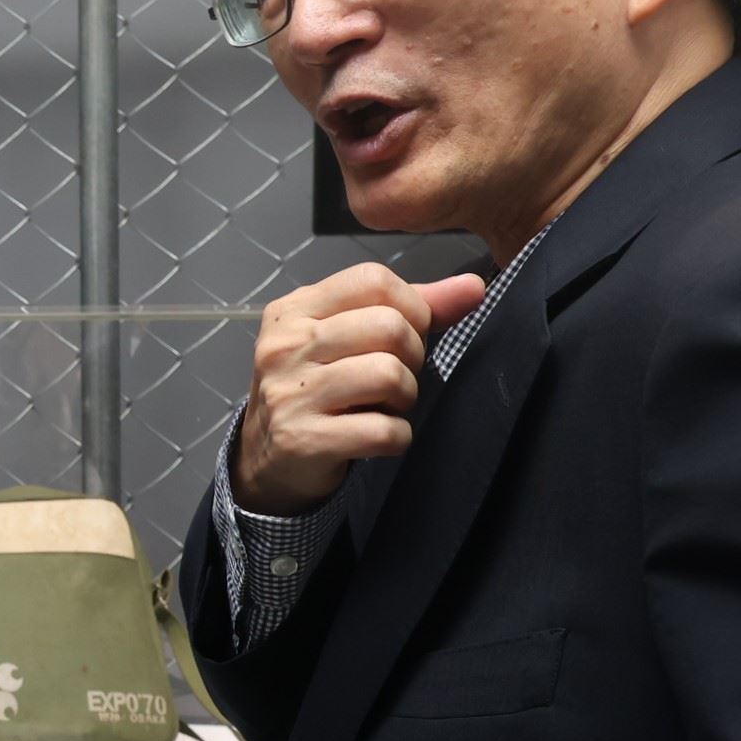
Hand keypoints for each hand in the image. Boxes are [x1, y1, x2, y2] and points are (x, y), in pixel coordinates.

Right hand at [233, 262, 488, 515]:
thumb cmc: (315, 388)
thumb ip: (410, 309)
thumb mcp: (347, 338)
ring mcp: (291, 393)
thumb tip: (474, 286)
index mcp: (294, 310)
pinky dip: (398, 437)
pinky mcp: (304, 439)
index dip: (411, 307)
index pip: (373, 280)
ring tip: (389, 404)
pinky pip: (383, 430)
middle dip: (413, 355)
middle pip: (388, 326)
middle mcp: (286, 345)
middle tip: (398, 377)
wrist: (266, 459)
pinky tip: (381, 435)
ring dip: (407, 396)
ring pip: (389, 374)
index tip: (407, 335)